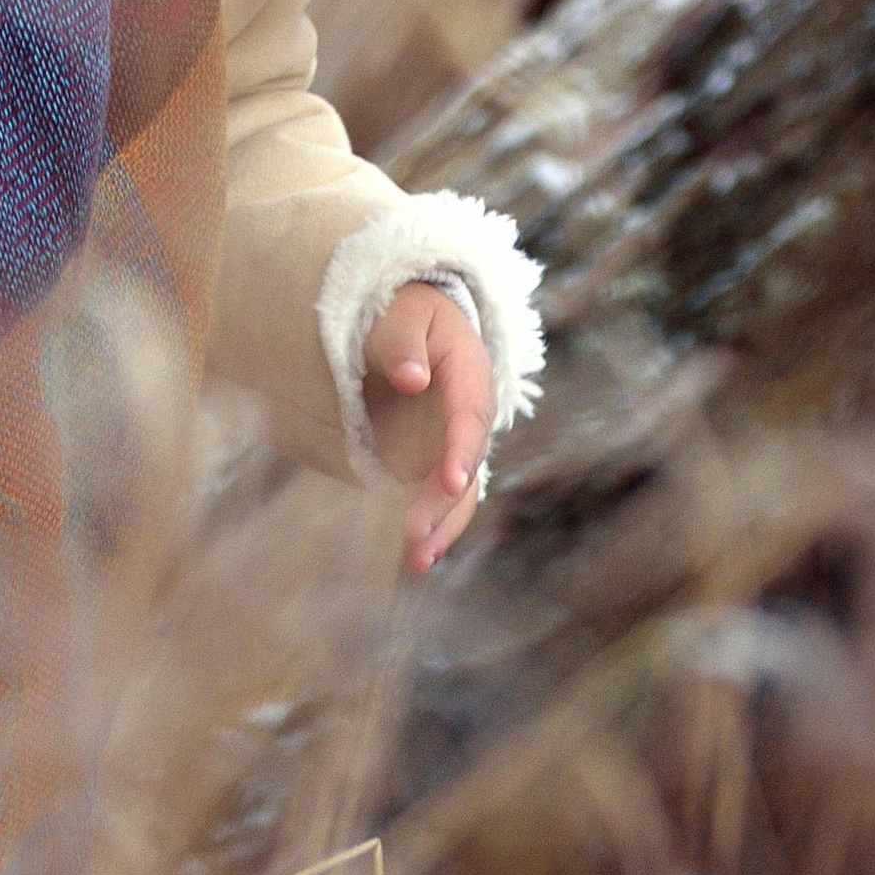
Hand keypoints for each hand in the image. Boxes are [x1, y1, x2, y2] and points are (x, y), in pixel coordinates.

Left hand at [364, 281, 493, 575]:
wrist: (405, 324)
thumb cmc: (403, 314)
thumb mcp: (403, 313)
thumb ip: (403, 340)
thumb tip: (412, 377)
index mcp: (469, 370)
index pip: (470, 413)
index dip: (462, 449)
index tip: (451, 482)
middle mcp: (471, 412)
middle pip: (466, 461)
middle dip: (444, 502)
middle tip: (415, 535)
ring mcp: (455, 441)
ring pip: (459, 491)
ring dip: (441, 527)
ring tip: (415, 561)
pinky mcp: (436, 462)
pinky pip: (441, 499)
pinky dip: (432, 527)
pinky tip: (415, 558)